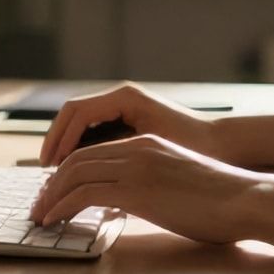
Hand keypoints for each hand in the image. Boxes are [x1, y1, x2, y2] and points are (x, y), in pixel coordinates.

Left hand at [27, 133, 273, 243]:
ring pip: (75, 173)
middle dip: (51, 184)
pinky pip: (84, 194)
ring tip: (40, 217)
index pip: (93, 150)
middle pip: (77, 159)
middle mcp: (138, 148)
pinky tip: (54, 221)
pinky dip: (62, 206)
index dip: (68, 171)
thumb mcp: (179, 182)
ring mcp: (136, 166)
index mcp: (147, 143)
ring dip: (50, 196)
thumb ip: (152, 185)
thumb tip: (133, 204)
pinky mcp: (136, 189)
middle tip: (39, 206)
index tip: (55, 192)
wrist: (244, 199)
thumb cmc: (221, 200)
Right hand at [38, 82, 219, 166]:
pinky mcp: (130, 122)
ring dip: (67, 149)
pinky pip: (96, 134)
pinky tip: (81, 175)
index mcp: (125, 97)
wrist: (227, 145)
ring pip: (82, 127)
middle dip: (56, 143)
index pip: (76, 112)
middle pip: (73, 116)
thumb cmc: (196, 146)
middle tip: (46, 172)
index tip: (50, 166)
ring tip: (59, 177)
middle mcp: (122, 97)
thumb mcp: (152, 148)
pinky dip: (84, 151)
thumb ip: (115, 152)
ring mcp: (125, 108)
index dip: (58, 139)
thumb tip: (79, 167)